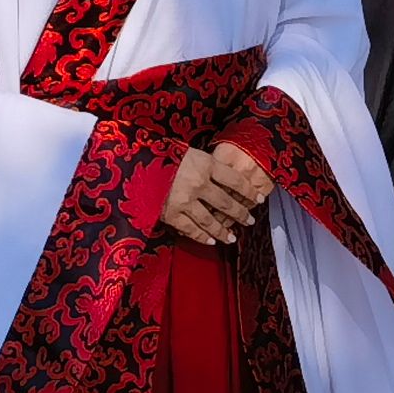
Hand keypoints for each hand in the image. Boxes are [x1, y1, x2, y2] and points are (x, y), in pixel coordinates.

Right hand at [158, 140, 272, 249]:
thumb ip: (206, 165)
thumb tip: (225, 177)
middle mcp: (199, 183)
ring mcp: (185, 200)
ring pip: (211, 220)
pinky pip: (190, 229)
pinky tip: (210, 241)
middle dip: (241, 214)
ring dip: (223, 230)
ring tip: (233, 237)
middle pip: (226, 203)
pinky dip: (201, 236)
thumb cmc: (163, 154)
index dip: (249, 191)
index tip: (259, 198)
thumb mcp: (189, 151)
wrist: (135, 161)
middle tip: (249, 220)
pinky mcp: (171, 213)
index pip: (235, 180)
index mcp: (205, 164)